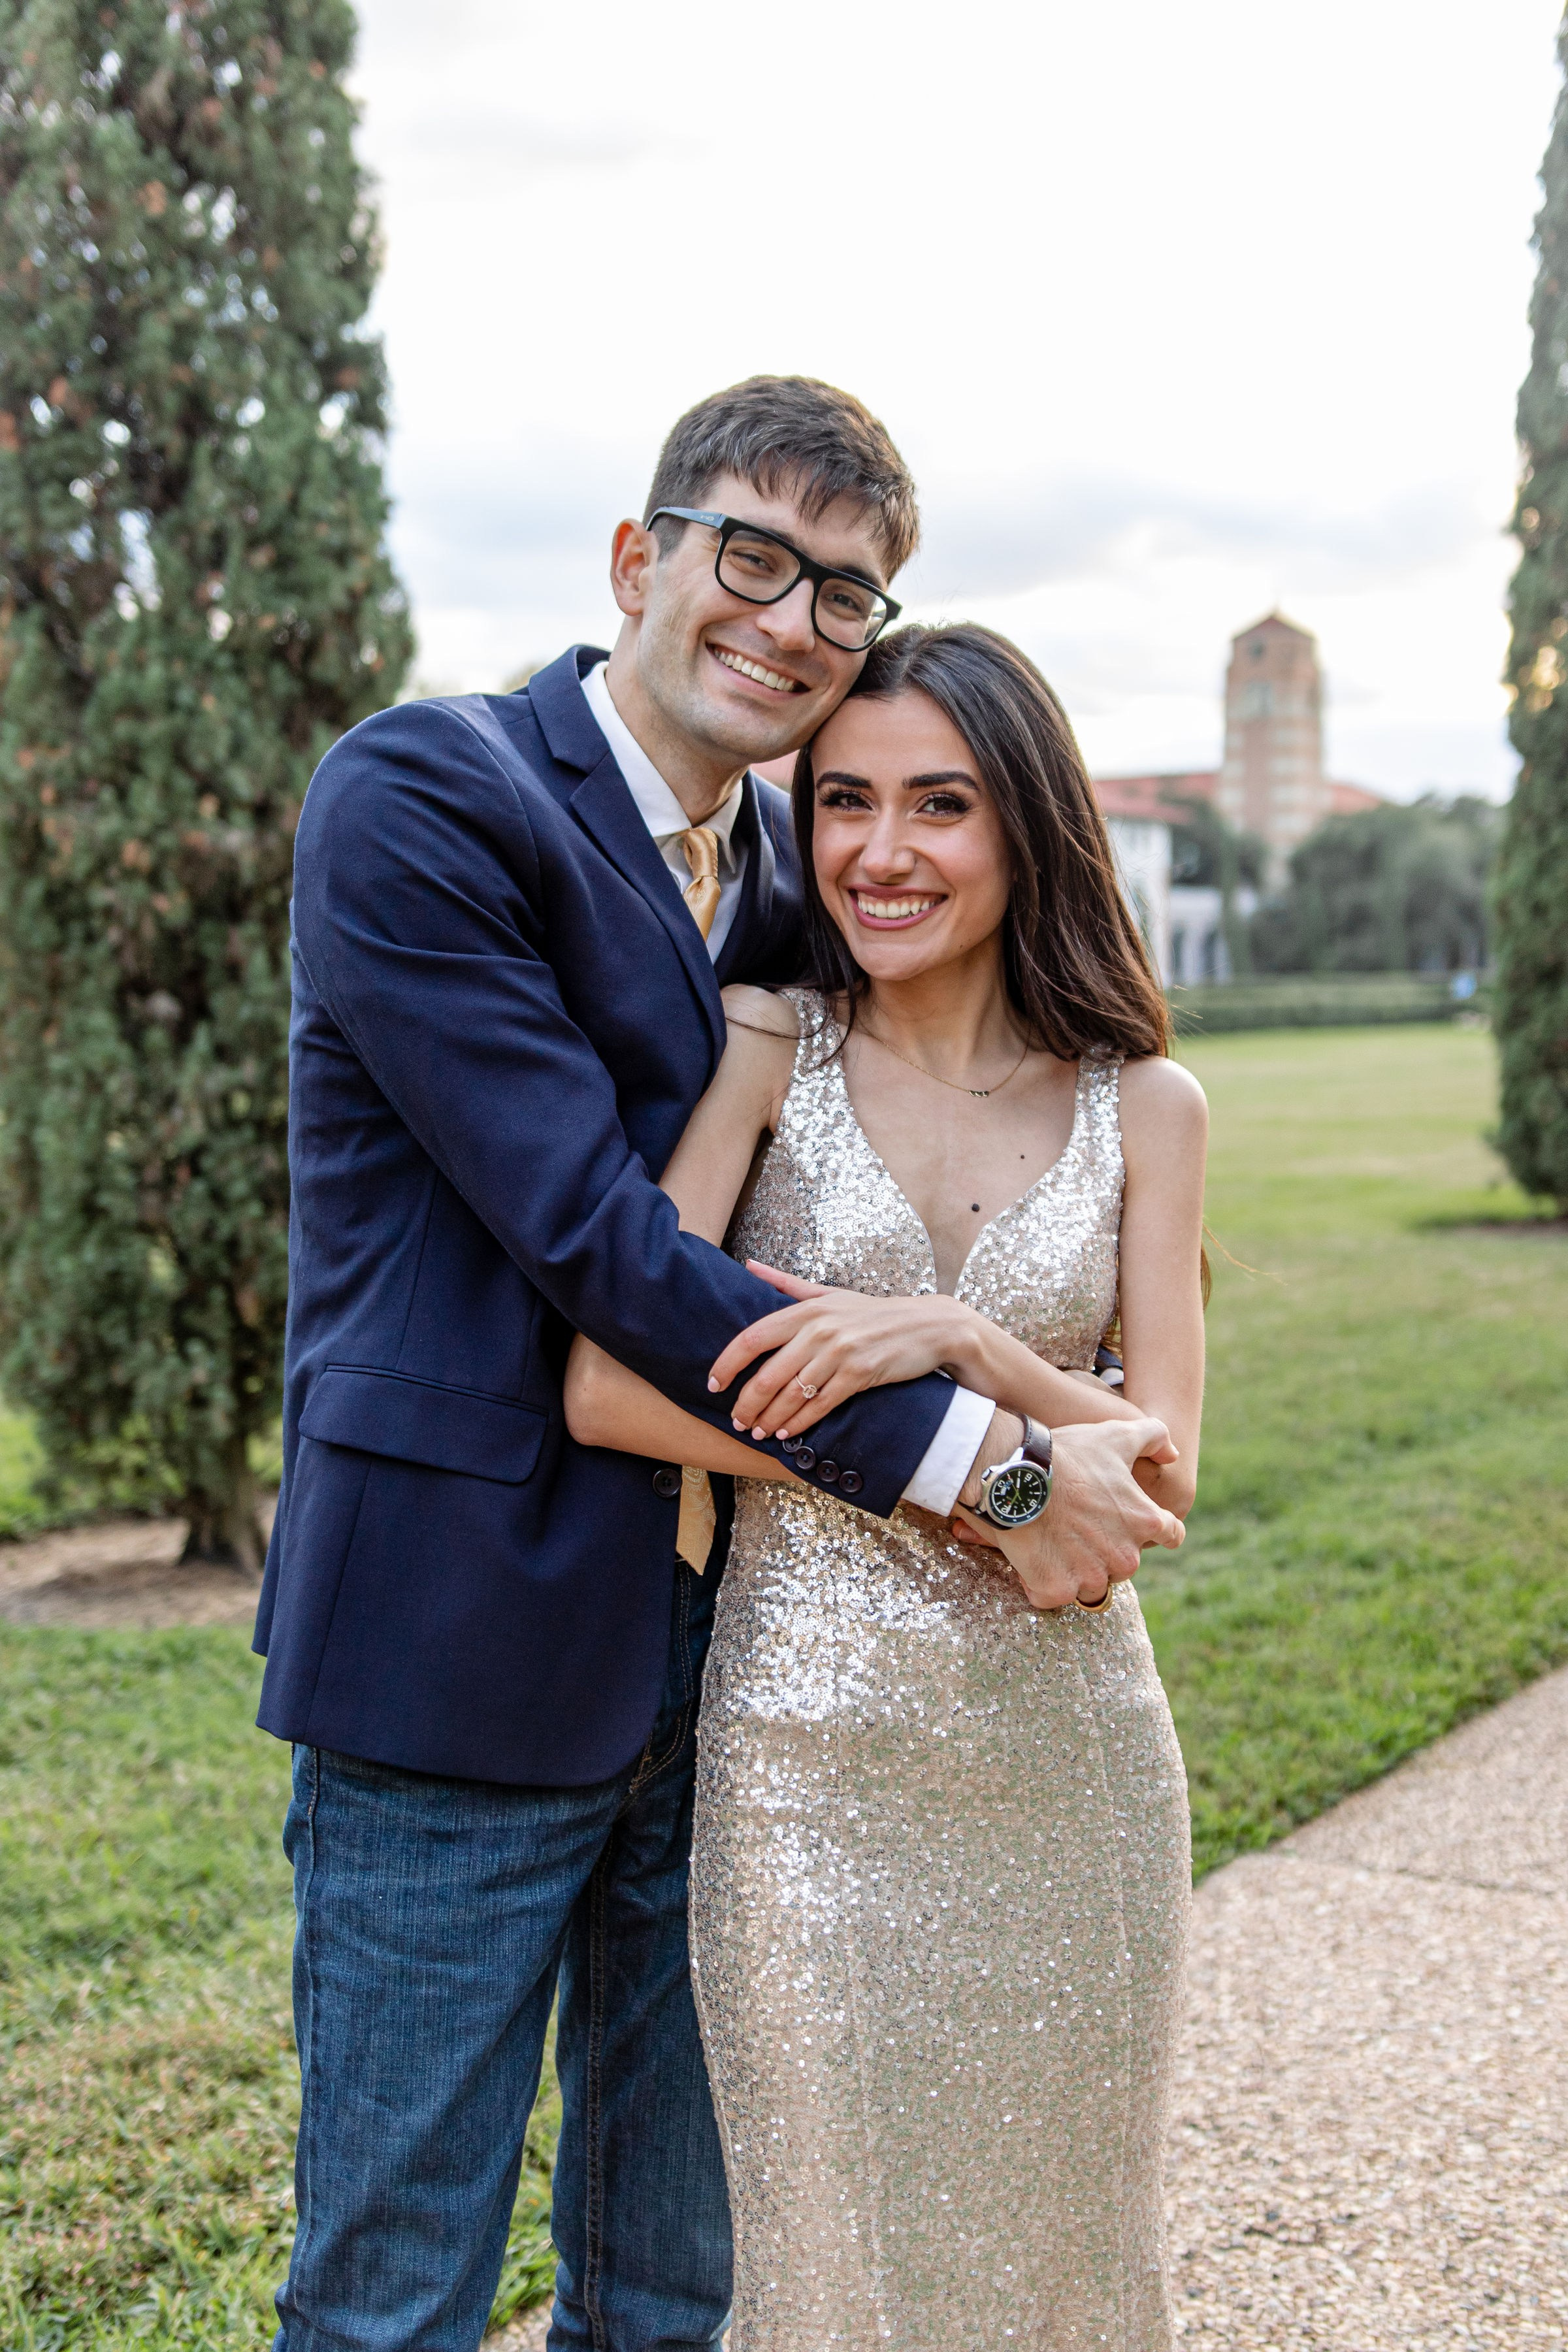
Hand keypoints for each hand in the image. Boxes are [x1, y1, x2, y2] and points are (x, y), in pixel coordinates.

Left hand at [708, 1262, 975, 1437]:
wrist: (929, 1326)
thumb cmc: (874, 1313)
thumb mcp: (830, 1293)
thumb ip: (786, 1284)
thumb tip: (747, 1265)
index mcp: (808, 1310)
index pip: (753, 1338)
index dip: (728, 1363)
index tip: (714, 1383)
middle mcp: (820, 1330)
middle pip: (767, 1374)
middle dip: (747, 1403)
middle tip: (736, 1420)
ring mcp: (840, 1353)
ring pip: (792, 1394)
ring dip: (770, 1419)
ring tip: (757, 1432)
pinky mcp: (860, 1374)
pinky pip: (820, 1405)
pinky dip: (799, 1423)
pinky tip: (786, 1434)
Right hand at [964, 1418, 1183, 1611]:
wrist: (1016, 1475)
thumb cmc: (1068, 1454)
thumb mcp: (1116, 1434)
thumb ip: (1154, 1437)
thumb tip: (1172, 1455)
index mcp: (1144, 1522)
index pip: (1171, 1535)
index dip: (1151, 1528)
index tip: (1130, 1524)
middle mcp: (1125, 1557)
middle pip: (1122, 1563)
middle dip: (1104, 1549)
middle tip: (1076, 1525)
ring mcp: (1091, 1577)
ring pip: (1089, 1583)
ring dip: (1074, 1569)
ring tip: (1051, 1540)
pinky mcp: (1057, 1590)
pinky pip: (1052, 1594)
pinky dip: (1042, 1580)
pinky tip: (1030, 1555)